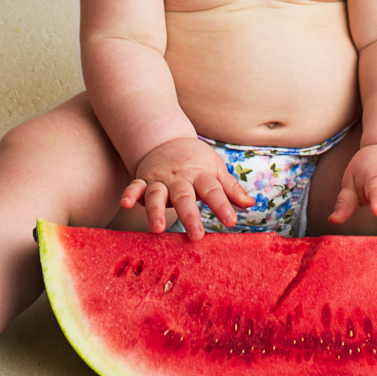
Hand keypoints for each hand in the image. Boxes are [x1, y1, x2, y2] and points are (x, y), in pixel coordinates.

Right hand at [121, 137, 254, 239]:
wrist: (167, 140)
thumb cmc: (196, 160)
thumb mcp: (216, 168)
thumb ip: (231, 188)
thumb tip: (250, 204)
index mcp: (200, 174)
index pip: (213, 190)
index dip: (222, 205)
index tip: (231, 221)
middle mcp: (179, 178)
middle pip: (184, 196)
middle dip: (189, 215)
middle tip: (196, 235)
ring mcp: (159, 179)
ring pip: (157, 194)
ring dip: (156, 211)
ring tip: (157, 229)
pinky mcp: (143, 180)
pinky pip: (134, 186)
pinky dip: (129, 194)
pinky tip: (126, 204)